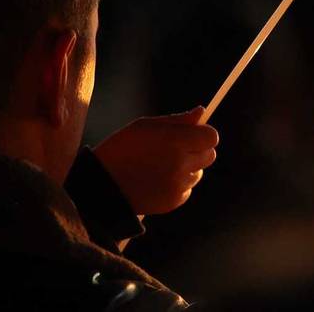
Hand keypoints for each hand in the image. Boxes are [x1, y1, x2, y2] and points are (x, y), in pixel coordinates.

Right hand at [93, 105, 218, 215]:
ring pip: (199, 173)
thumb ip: (177, 121)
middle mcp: (180, 164)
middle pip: (210, 155)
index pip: (211, 137)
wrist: (102, 185)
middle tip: (178, 148)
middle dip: (199, 149)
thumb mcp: (145, 126)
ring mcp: (178, 185)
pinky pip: (187, 189)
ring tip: (162, 165)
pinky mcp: (174, 201)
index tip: (194, 133)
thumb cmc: (122, 148)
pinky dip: (178, 184)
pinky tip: (157, 180)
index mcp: (174, 141)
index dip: (204, 134)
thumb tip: (201, 112)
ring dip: (188, 167)